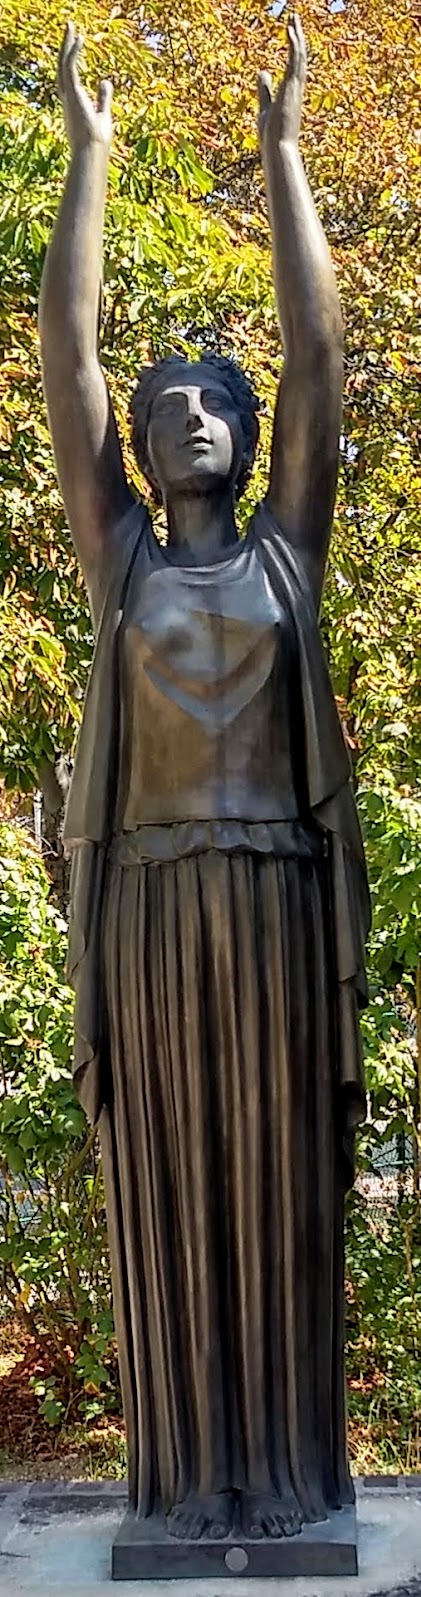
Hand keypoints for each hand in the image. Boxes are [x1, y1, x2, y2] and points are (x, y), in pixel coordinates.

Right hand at [58, 22, 112, 152]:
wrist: (91, 152)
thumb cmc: (97, 140)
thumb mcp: (102, 114)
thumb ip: (103, 98)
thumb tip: (105, 80)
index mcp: (73, 104)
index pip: (69, 78)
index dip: (72, 60)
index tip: (77, 44)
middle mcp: (67, 98)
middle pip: (63, 68)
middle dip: (66, 49)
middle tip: (70, 31)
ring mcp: (68, 95)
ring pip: (64, 64)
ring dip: (67, 45)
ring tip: (72, 27)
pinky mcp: (72, 92)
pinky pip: (70, 66)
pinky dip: (74, 52)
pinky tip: (80, 39)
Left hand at [258, 12, 305, 152]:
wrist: (278, 149)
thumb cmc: (272, 135)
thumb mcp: (265, 106)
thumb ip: (264, 90)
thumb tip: (263, 72)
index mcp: (290, 92)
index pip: (293, 66)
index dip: (293, 49)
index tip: (291, 33)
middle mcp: (296, 88)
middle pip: (298, 57)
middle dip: (297, 37)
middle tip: (294, 18)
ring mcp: (295, 88)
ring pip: (299, 56)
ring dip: (296, 36)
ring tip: (293, 17)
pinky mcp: (292, 88)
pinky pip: (294, 62)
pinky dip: (293, 45)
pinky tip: (290, 30)